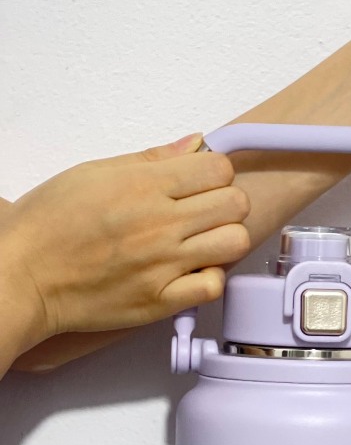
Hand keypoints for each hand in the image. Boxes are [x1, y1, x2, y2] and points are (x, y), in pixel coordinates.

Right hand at [1, 134, 250, 348]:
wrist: (20, 277)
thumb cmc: (47, 225)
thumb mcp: (93, 173)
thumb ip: (151, 158)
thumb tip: (194, 144)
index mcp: (143, 186)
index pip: (219, 169)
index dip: (216, 173)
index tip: (201, 181)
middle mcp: (159, 224)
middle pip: (236, 203)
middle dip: (226, 202)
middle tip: (203, 210)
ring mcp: (162, 264)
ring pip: (234, 242)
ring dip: (224, 238)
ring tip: (200, 240)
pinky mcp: (159, 301)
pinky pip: (213, 286)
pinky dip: (208, 277)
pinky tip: (189, 270)